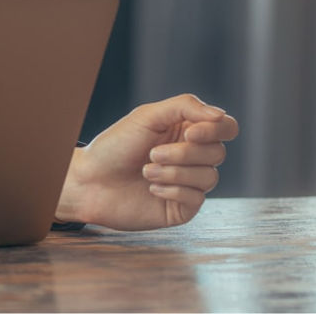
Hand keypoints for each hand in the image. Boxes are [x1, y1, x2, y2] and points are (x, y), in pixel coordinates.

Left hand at [56, 94, 238, 230]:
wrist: (90, 181)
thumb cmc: (115, 146)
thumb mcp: (148, 116)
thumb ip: (185, 107)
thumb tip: (221, 115)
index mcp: (187, 131)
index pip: (226, 127)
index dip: (215, 130)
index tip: (189, 133)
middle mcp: (193, 157)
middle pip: (218, 152)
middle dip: (184, 153)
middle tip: (152, 153)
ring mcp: (189, 183)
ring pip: (210, 176)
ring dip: (174, 172)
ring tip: (146, 170)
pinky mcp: (182, 207)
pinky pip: (197, 198)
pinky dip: (173, 190)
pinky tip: (151, 188)